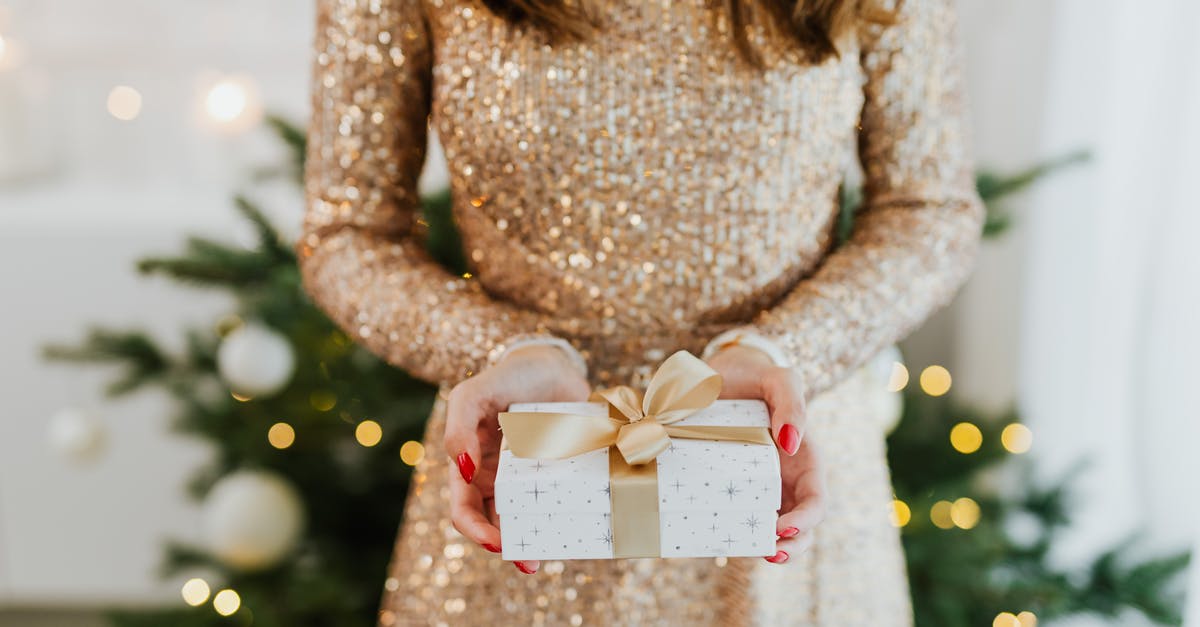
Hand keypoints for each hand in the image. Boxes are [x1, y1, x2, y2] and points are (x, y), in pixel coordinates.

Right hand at [444, 344, 589, 574]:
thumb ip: (459, 427)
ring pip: (527, 520)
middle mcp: (498, 480)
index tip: (496, 542)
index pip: (464, 510)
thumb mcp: (472, 395)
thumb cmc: (505, 378)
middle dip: (508, 547)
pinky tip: (574, 530)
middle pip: (496, 525)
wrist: (552, 365)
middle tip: (528, 563)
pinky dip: (561, 518)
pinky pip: (558, 503)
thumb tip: (462, 469)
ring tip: (548, 556)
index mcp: (471, 468)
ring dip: (534, 540)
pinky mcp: (560, 475)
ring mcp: (530, 480)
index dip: (474, 530)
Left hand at [705, 345, 825, 563]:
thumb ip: (791, 403)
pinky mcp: (733, 489)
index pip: (817, 501)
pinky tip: (720, 540)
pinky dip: (736, 532)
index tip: (784, 526)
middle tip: (769, 554)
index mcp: (806, 461)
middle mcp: (786, 480)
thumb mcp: (780, 379)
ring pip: (772, 530)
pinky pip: (739, 516)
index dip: (806, 520)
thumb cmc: (758, 376)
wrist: (722, 376)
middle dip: (792, 547)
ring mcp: (761, 488)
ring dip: (766, 548)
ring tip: (748, 552)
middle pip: (800, 527)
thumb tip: (792, 442)